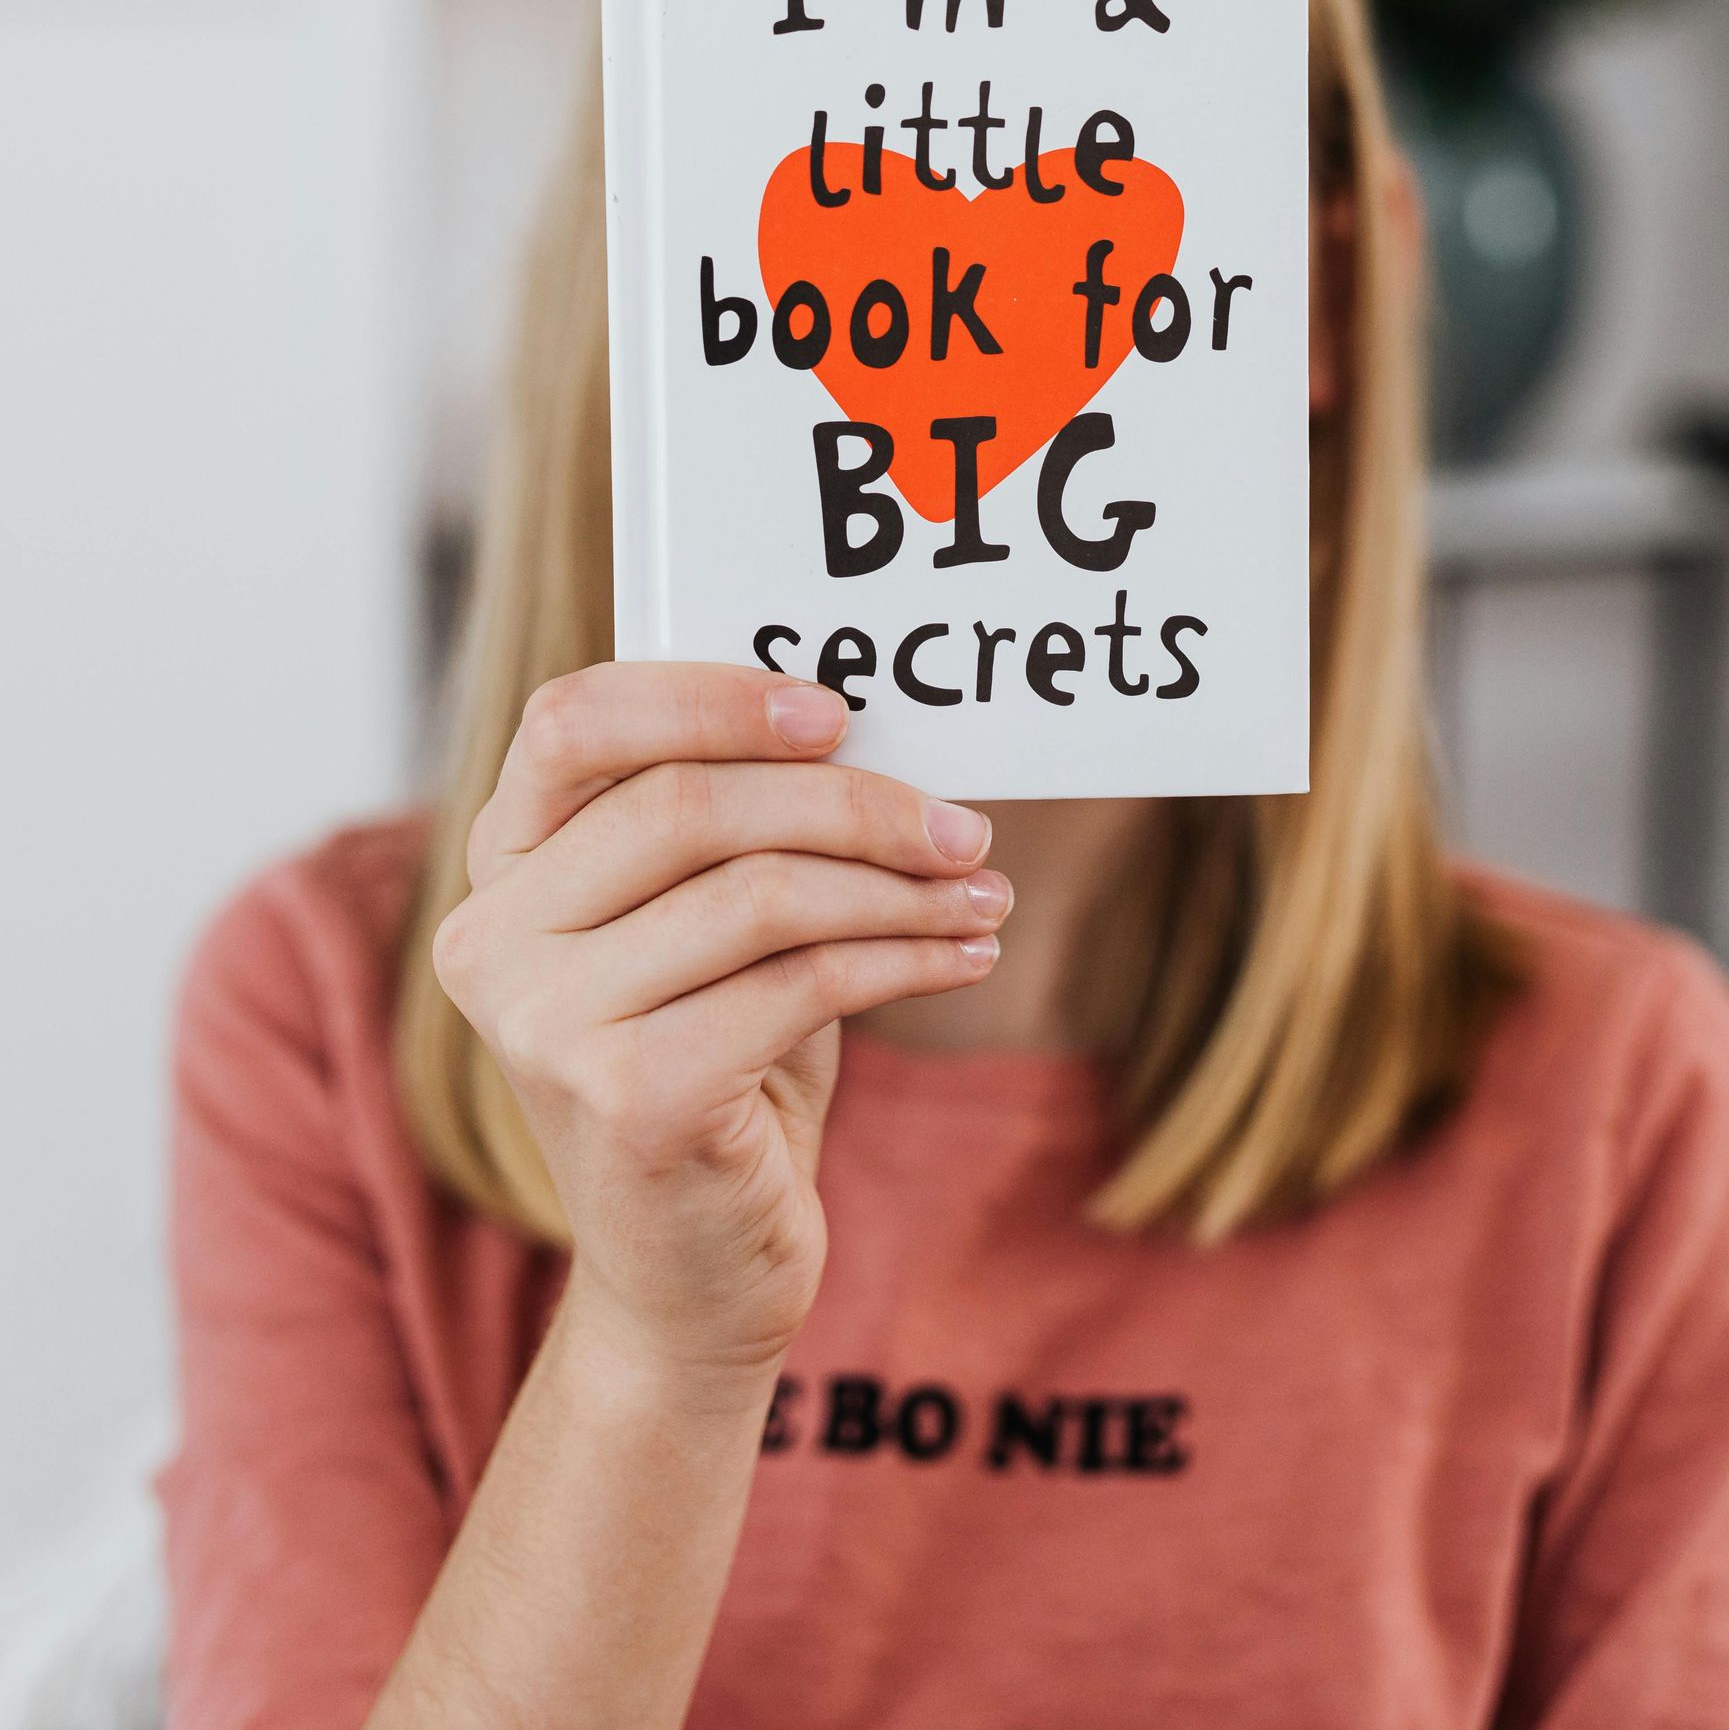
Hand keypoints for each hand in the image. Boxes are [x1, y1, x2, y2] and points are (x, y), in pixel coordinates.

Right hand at [431, 662, 1007, 1387]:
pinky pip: (801, 982)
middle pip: (688, 802)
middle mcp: (492, 939)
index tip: (838, 713)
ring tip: (983, 893)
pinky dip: (905, 957)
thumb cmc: (715, 1071)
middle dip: (851, 803)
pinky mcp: (628, 1097)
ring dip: (898, 885)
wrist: (689, 1286)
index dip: (707, 696)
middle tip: (963, 826)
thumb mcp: (707, 930)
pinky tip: (964, 956)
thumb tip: (868, 727)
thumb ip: (738, 824)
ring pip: (759, 890)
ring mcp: (545, 1024)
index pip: (573, 720)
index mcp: (498, 867)